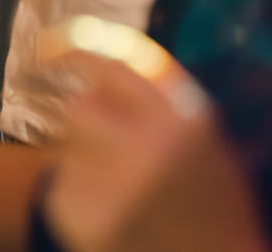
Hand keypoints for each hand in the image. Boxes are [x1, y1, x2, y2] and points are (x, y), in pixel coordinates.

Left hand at [42, 34, 270, 251]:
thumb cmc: (217, 208)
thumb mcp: (210, 143)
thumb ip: (166, 102)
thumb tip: (101, 65)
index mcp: (185, 119)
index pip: (117, 65)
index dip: (79, 51)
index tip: (53, 51)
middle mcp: (149, 146)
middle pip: (80, 106)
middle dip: (86, 119)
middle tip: (101, 141)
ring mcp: (116, 185)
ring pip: (67, 147)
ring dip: (83, 159)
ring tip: (118, 188)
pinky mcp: (87, 220)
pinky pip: (61, 187)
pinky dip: (77, 197)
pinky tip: (110, 215)